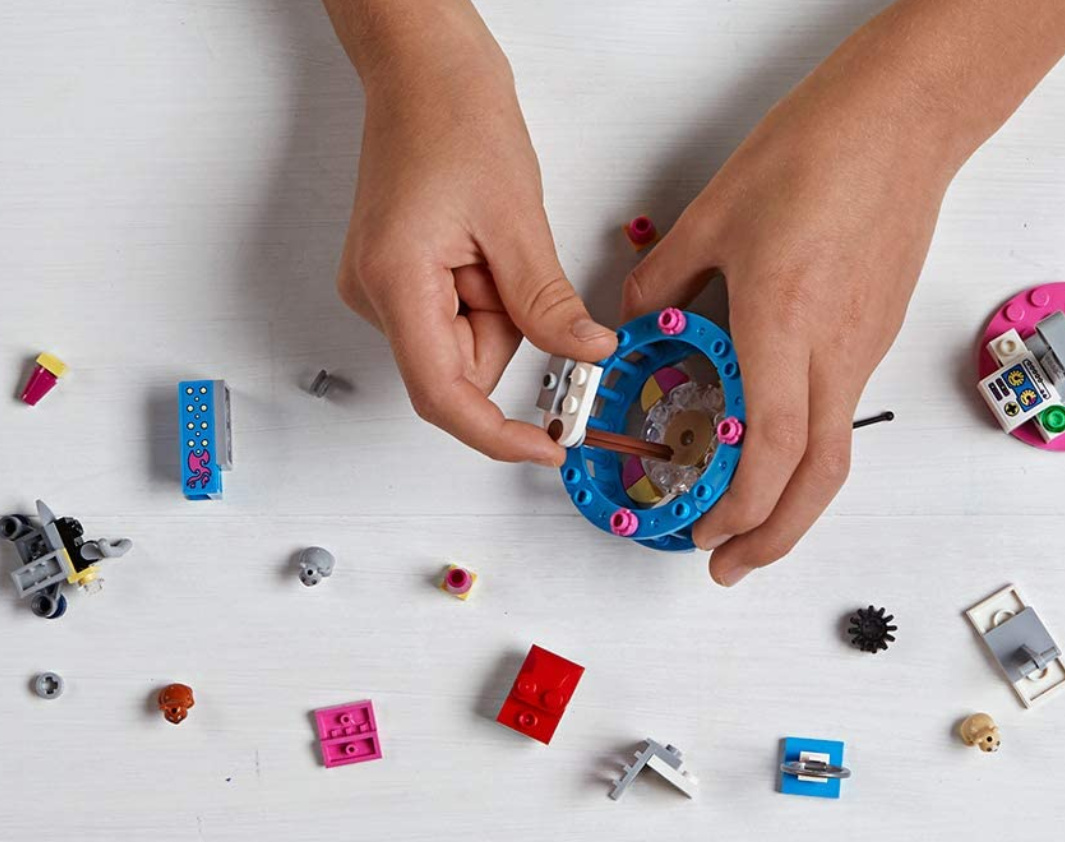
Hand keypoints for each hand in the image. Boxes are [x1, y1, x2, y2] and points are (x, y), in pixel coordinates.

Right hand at [330, 0, 615, 464]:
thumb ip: (547, 303)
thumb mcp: (517, 219)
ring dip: (498, 305)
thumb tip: (586, 355)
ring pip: (464, 341)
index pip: (442, 395)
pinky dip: (485, 293)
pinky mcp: (397, 277)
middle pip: (460, 365)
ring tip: (491, 235)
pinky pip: (455, 315)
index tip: (545, 446)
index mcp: (394, 283)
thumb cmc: (454, 117)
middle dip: (508, 328)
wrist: (423, 68)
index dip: (496, 435)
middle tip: (517, 261)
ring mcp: (381, 287)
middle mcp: (374, 294)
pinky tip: (479, 240)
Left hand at [622, 76, 955, 585]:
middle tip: (730, 567)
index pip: (771, 449)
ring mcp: (863, 346)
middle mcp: (834, 350)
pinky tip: (772, 447)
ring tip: (749, 523)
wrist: (903, 121)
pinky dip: (806, 453)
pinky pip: (840, 411)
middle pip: (818, 479)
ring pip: (835, 452)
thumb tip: (632, 321)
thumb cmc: (818, 153)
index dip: (739, 508)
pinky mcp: (875, 332)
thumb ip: (662, 281)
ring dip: (793, 503)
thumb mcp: (712, 215)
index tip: (704, 534)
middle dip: (774, 538)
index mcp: (784, 324)